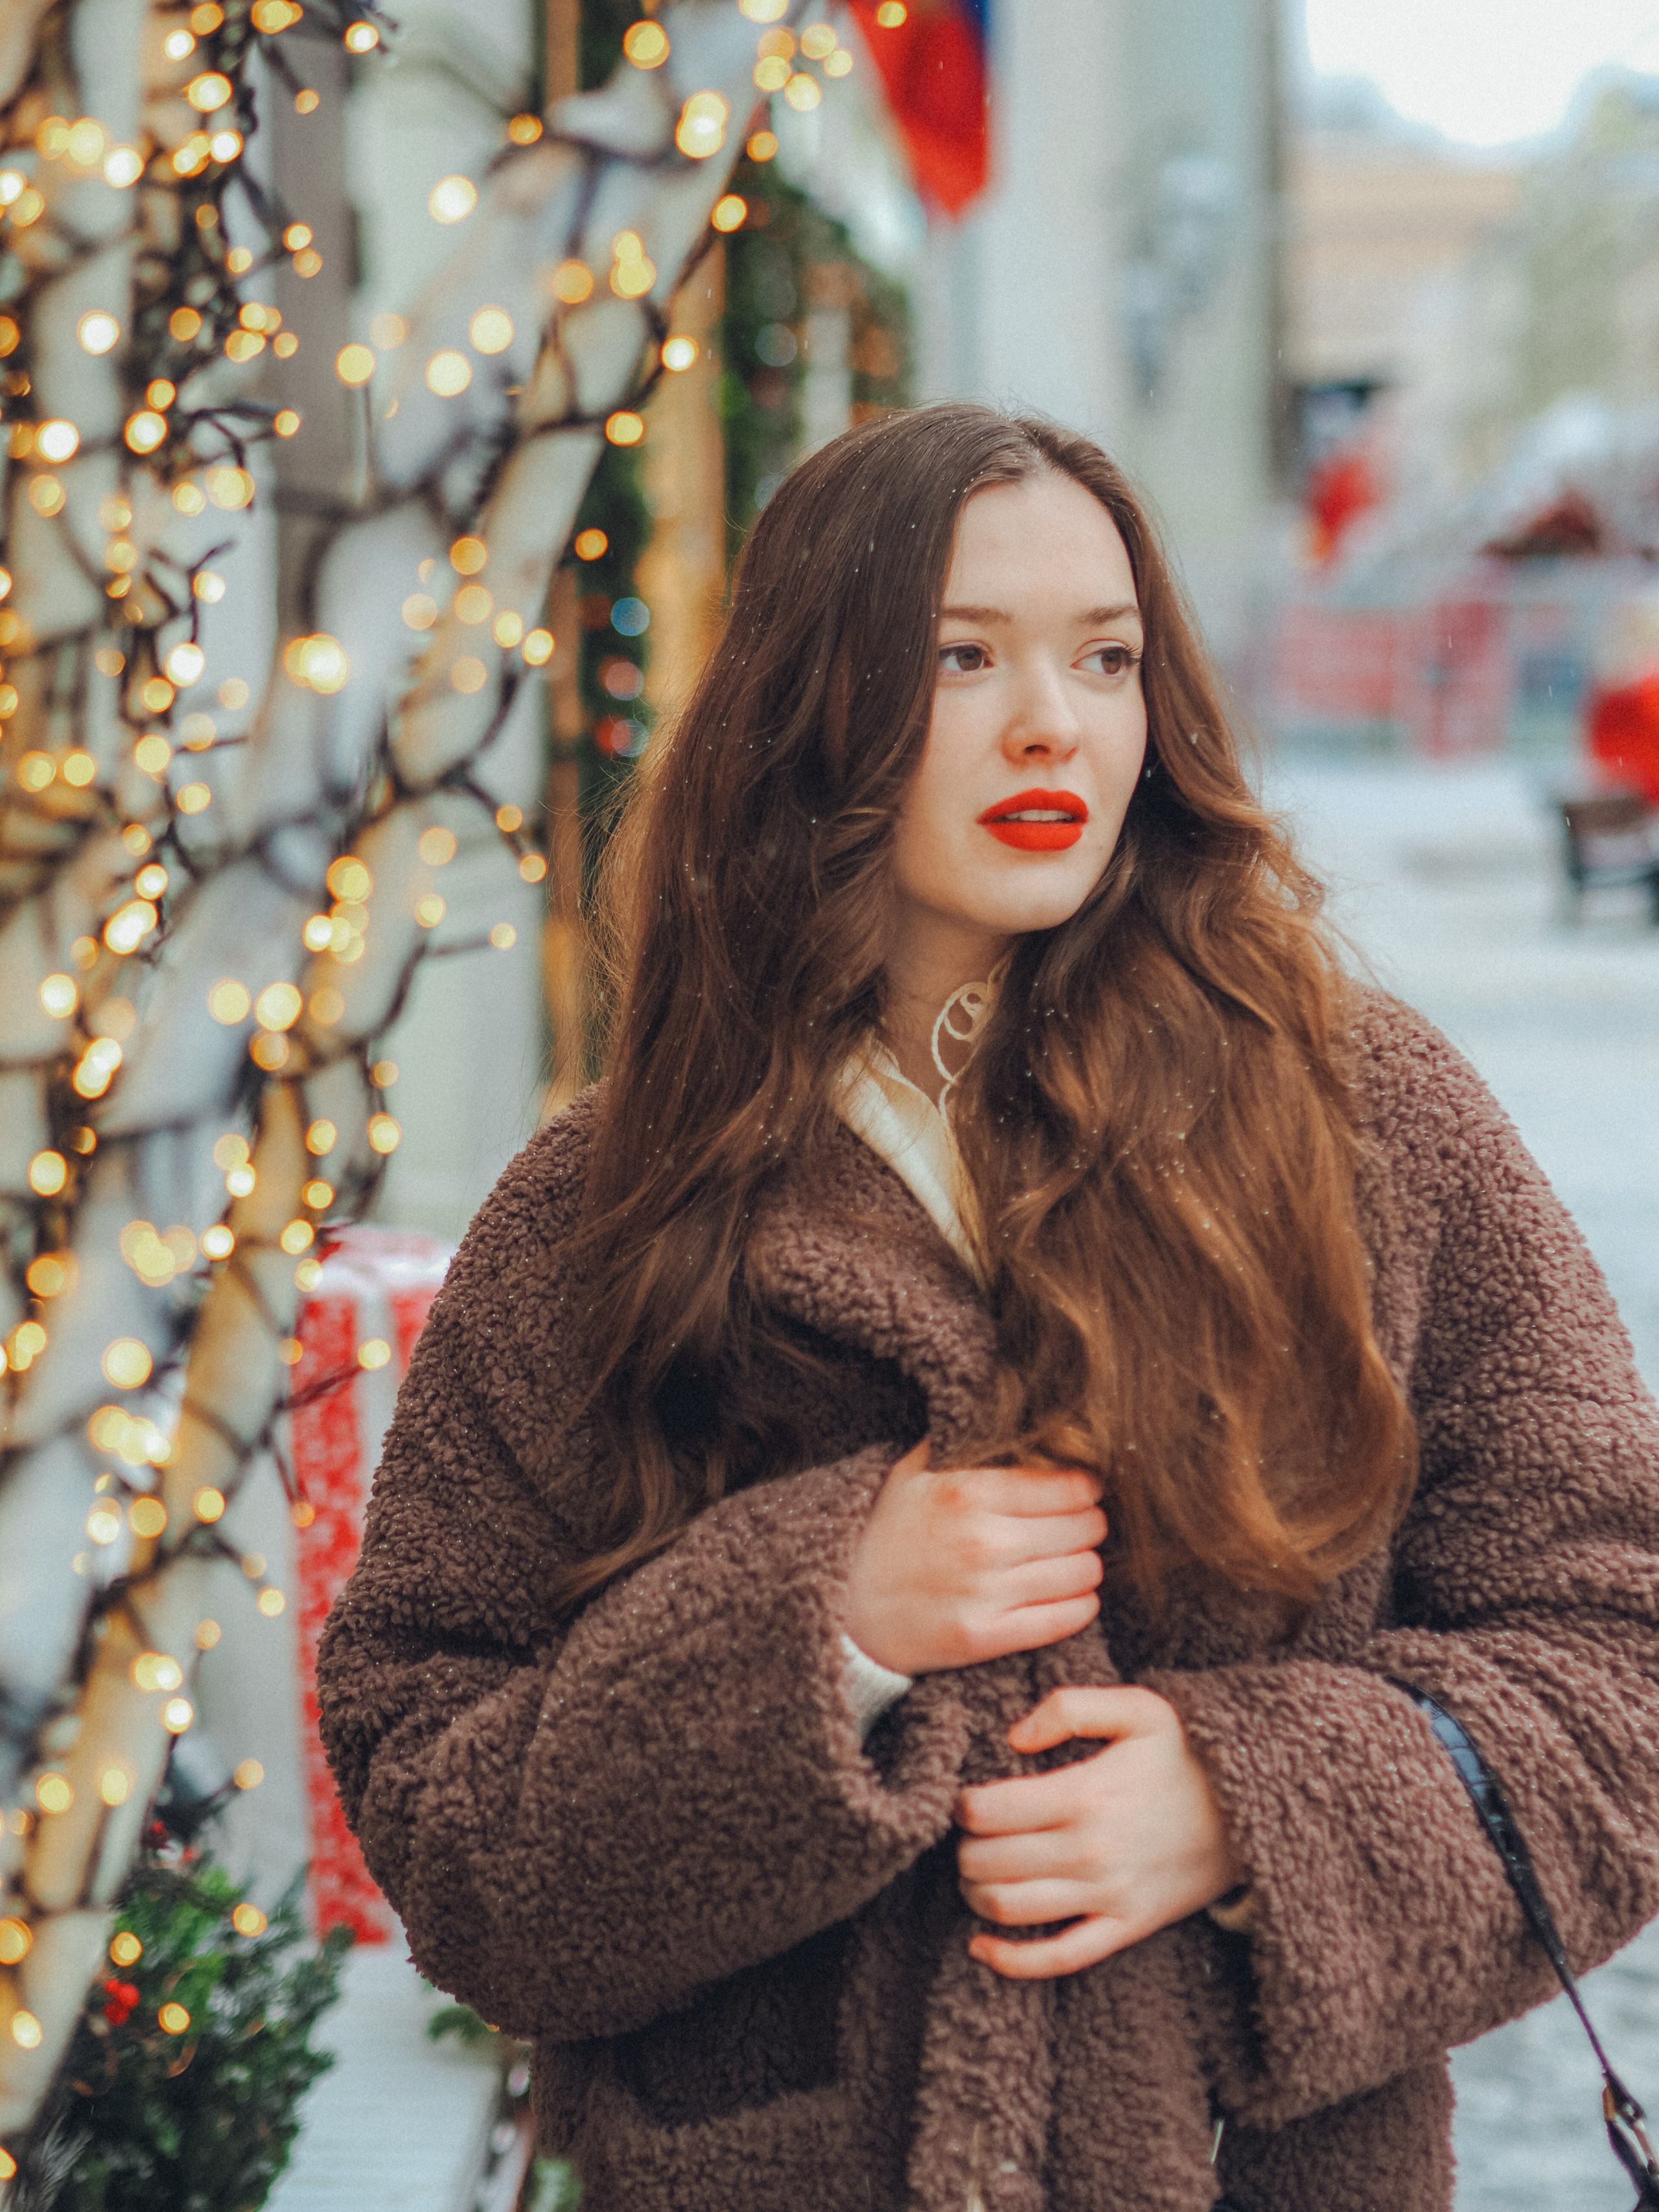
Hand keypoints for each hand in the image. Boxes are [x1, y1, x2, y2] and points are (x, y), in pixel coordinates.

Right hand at [844, 1440, 1105, 1676]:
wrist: (850, 1609)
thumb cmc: (888, 1535)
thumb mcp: (913, 1473)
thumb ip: (961, 1442)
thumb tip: (1007, 1409)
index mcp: (968, 1492)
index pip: (1069, 1486)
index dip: (1086, 1487)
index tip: (1084, 1490)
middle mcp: (983, 1541)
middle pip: (1083, 1528)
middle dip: (1090, 1524)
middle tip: (1082, 1525)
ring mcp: (986, 1593)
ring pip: (1082, 1573)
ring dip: (1087, 1565)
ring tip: (1074, 1559)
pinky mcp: (986, 1637)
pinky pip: (1065, 1619)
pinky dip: (1081, 1606)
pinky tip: (1073, 1595)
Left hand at [956, 1684, 1241, 1978]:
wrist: (1254, 1811)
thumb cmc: (1187, 1753)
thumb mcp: (1136, 1708)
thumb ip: (1070, 1707)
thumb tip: (1014, 1736)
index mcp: (1085, 1795)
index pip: (987, 1812)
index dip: (963, 1806)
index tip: (968, 1799)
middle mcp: (1091, 1852)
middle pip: (988, 1863)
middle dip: (965, 1848)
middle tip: (973, 1835)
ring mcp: (1109, 1897)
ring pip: (1009, 1909)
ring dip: (976, 1894)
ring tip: (979, 1872)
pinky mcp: (1126, 1927)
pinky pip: (1058, 1959)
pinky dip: (1010, 1961)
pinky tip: (981, 1946)